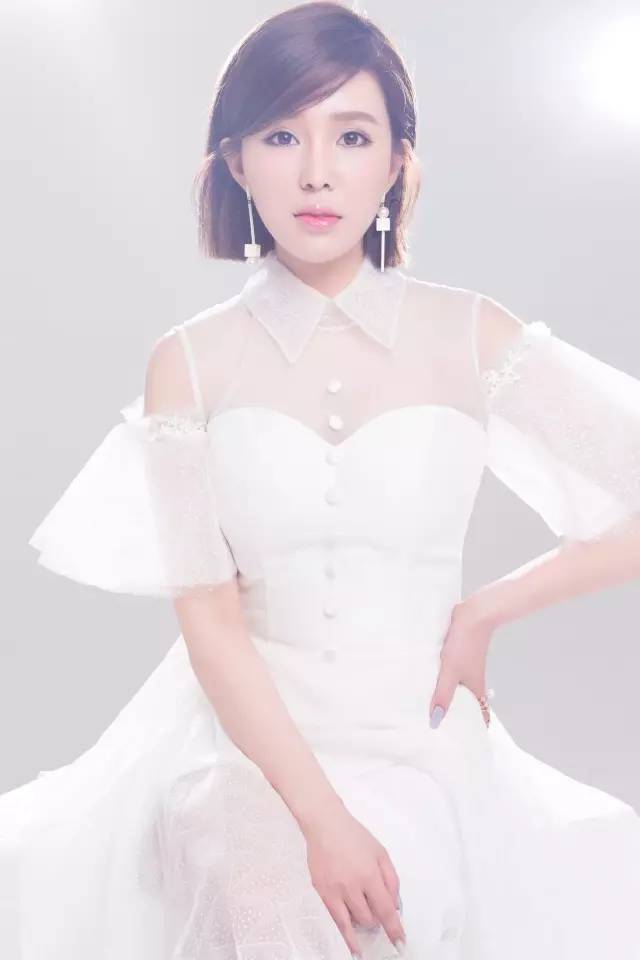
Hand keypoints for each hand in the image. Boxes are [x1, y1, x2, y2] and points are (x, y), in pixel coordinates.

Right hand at [302, 804, 405, 958]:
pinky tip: (354, 948)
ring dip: (364, 924)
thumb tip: (394, 905)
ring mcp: (334, 891)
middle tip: (378, 910)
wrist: (325, 825)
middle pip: (369, 919)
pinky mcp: (322, 893)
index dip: (394, 930)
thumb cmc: (355, 836)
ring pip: (354, 923)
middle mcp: (352, 886)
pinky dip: (347, 936)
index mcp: (369, 874)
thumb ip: (391, 879)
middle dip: (377, 919)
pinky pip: (336, 921)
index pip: (385, 910)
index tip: (400, 943)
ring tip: (367, 918)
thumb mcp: (381, 853)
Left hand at [429, 598, 494, 728]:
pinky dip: (442, 680)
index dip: (474, 727)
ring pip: (457, 687)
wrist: (474, 614)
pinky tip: (428, 678)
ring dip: (447, 696)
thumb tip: (435, 721)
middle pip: (466, 702)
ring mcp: (466, 667)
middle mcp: (473, 680)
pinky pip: (450, 673)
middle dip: (456, 714)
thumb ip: (442, 695)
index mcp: (475, 688)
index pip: (479, 714)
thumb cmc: (465, 644)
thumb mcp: (450, 672)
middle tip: (440, 728)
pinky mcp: (459, 655)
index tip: (465, 741)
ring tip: (430, 706)